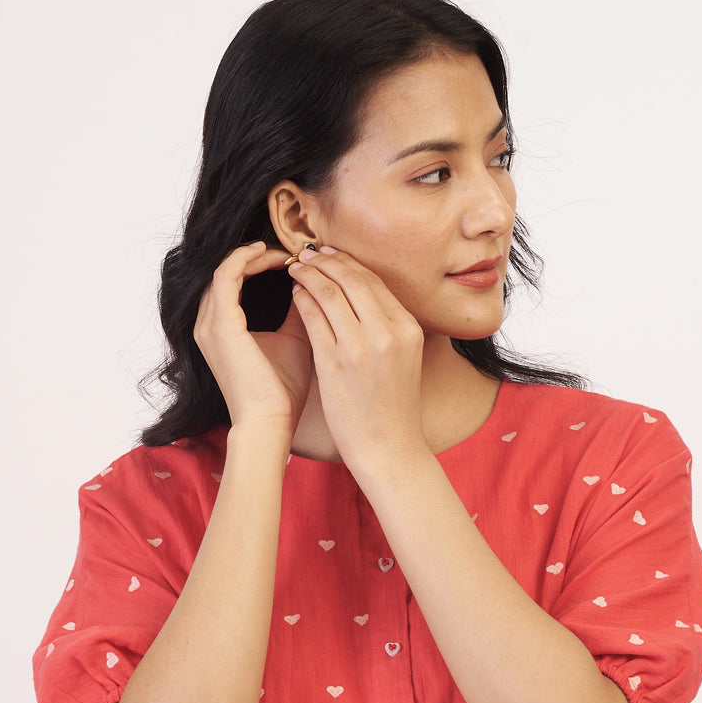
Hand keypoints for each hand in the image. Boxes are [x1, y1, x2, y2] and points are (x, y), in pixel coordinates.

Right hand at [192, 241, 313, 435]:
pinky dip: (248, 260)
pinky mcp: (220, 325)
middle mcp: (207, 324)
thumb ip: (299, 312)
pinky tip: (273, 257)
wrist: (271, 422)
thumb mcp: (294, 340)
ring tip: (284, 252)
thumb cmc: (282, 392)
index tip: (290, 261)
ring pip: (224, 268)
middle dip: (256, 256)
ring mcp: (209, 324)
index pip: (232, 281)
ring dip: (254, 255)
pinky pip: (226, 275)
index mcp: (221, 329)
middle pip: (225, 271)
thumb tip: (311, 282)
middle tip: (290, 252)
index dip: (257, 264)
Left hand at [285, 247, 426, 474]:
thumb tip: (364, 299)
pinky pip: (313, 318)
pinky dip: (302, 300)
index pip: (374, 281)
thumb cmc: (393, 408)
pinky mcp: (335, 363)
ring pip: (329, 292)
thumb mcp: (404, 359)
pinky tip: (294, 294)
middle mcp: (387, 332)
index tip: (331, 255)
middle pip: (352, 278)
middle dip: (326, 260)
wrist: (389, 449)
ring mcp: (360, 347)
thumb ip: (388, 328)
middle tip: (308, 253)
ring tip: (295, 268)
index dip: (348, 262)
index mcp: (407, 328)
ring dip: (309, 274)